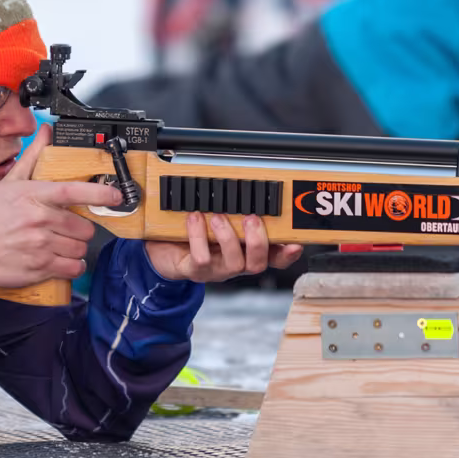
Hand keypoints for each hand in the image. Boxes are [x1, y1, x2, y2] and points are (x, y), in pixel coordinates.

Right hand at [0, 125, 119, 321]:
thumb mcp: (9, 183)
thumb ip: (33, 156)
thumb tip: (46, 131)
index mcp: (33, 196)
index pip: (72, 191)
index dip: (99, 193)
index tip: (116, 196)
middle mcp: (38, 220)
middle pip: (83, 226)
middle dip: (80, 228)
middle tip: (66, 228)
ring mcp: (39, 245)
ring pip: (79, 248)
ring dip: (75, 247)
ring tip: (59, 243)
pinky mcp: (38, 268)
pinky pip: (72, 268)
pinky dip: (72, 266)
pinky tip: (62, 260)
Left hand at [144, 212, 304, 282]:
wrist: (163, 248)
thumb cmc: (194, 232)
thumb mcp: (218, 218)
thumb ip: (236, 209)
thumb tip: (252, 187)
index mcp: (245, 250)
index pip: (275, 257)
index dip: (287, 254)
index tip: (295, 243)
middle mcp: (234, 262)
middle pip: (258, 263)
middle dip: (258, 240)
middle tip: (251, 218)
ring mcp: (216, 269)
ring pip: (233, 263)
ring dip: (228, 237)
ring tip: (218, 216)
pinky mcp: (195, 270)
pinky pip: (202, 259)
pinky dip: (198, 236)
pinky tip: (195, 219)